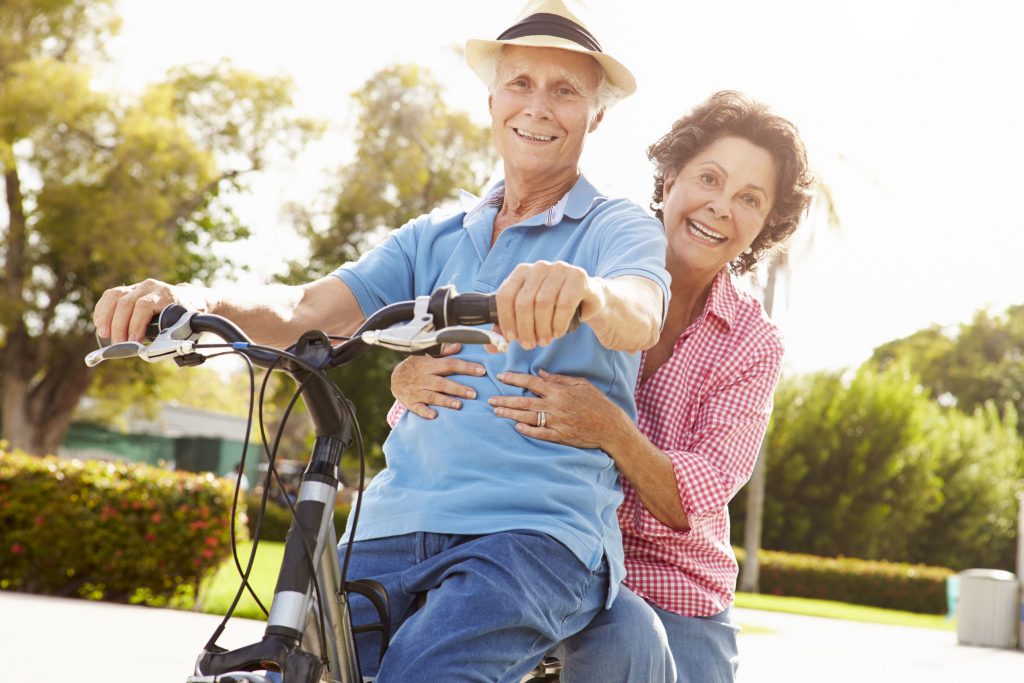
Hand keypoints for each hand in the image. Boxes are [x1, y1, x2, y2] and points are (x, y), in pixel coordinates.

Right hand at [94, 279, 206, 342]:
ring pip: (115, 295)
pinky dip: (103, 310)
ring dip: (106, 316)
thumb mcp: (185, 325)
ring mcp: (139, 286)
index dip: (136, 324)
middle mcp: (151, 287)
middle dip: (119, 325)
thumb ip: (172, 335)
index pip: (144, 306)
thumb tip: (157, 349)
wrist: (189, 299)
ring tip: (104, 334)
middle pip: (127, 302)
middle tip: (117, 343)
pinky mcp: (129, 289)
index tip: (132, 341)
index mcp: (166, 295)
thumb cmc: (186, 316)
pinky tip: (100, 323)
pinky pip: (110, 295)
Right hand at [391, 344, 485, 418]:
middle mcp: (423, 378)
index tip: (481, 371)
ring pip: (432, 396)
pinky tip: (434, 416)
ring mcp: (416, 391)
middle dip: (458, 388)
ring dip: (445, 401)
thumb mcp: (428, 356)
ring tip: (459, 405)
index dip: (466, 367)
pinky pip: (417, 408)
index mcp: (429, 364)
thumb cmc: (416, 366)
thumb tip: (459, 345)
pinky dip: (425, 412)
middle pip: (442, 383)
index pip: (450, 364)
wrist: (394, 378)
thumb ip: (444, 352)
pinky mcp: (411, 403)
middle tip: (473, 394)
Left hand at [488, 369, 629, 449]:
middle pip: (524, 401)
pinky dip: (528, 430)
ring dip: (511, 414)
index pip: (531, 382)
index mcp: (559, 391)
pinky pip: (540, 433)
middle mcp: (555, 406)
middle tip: (490, 400)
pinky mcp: (560, 436)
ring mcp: (557, 422)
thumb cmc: (597, 402)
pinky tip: (516, 427)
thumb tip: (541, 373)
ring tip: (496, 412)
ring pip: (528, 417)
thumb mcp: (581, 384)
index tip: (500, 377)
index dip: (514, 379)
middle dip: (505, 400)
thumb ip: (559, 379)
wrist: (611, 426)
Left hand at [494, 261, 592, 349]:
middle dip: (525, 328)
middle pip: (524, 301)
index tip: (511, 338)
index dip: (506, 319)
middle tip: (529, 345)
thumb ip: (509, 328)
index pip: (505, 295)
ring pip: (543, 302)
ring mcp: (559, 269)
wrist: (587, 299)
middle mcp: (539, 267)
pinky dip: (559, 323)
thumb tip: (491, 346)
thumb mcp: (529, 316)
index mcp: (522, 272)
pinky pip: (564, 303)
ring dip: (542, 327)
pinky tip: (557, 332)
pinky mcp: (578, 277)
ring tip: (544, 340)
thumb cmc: (554, 307)